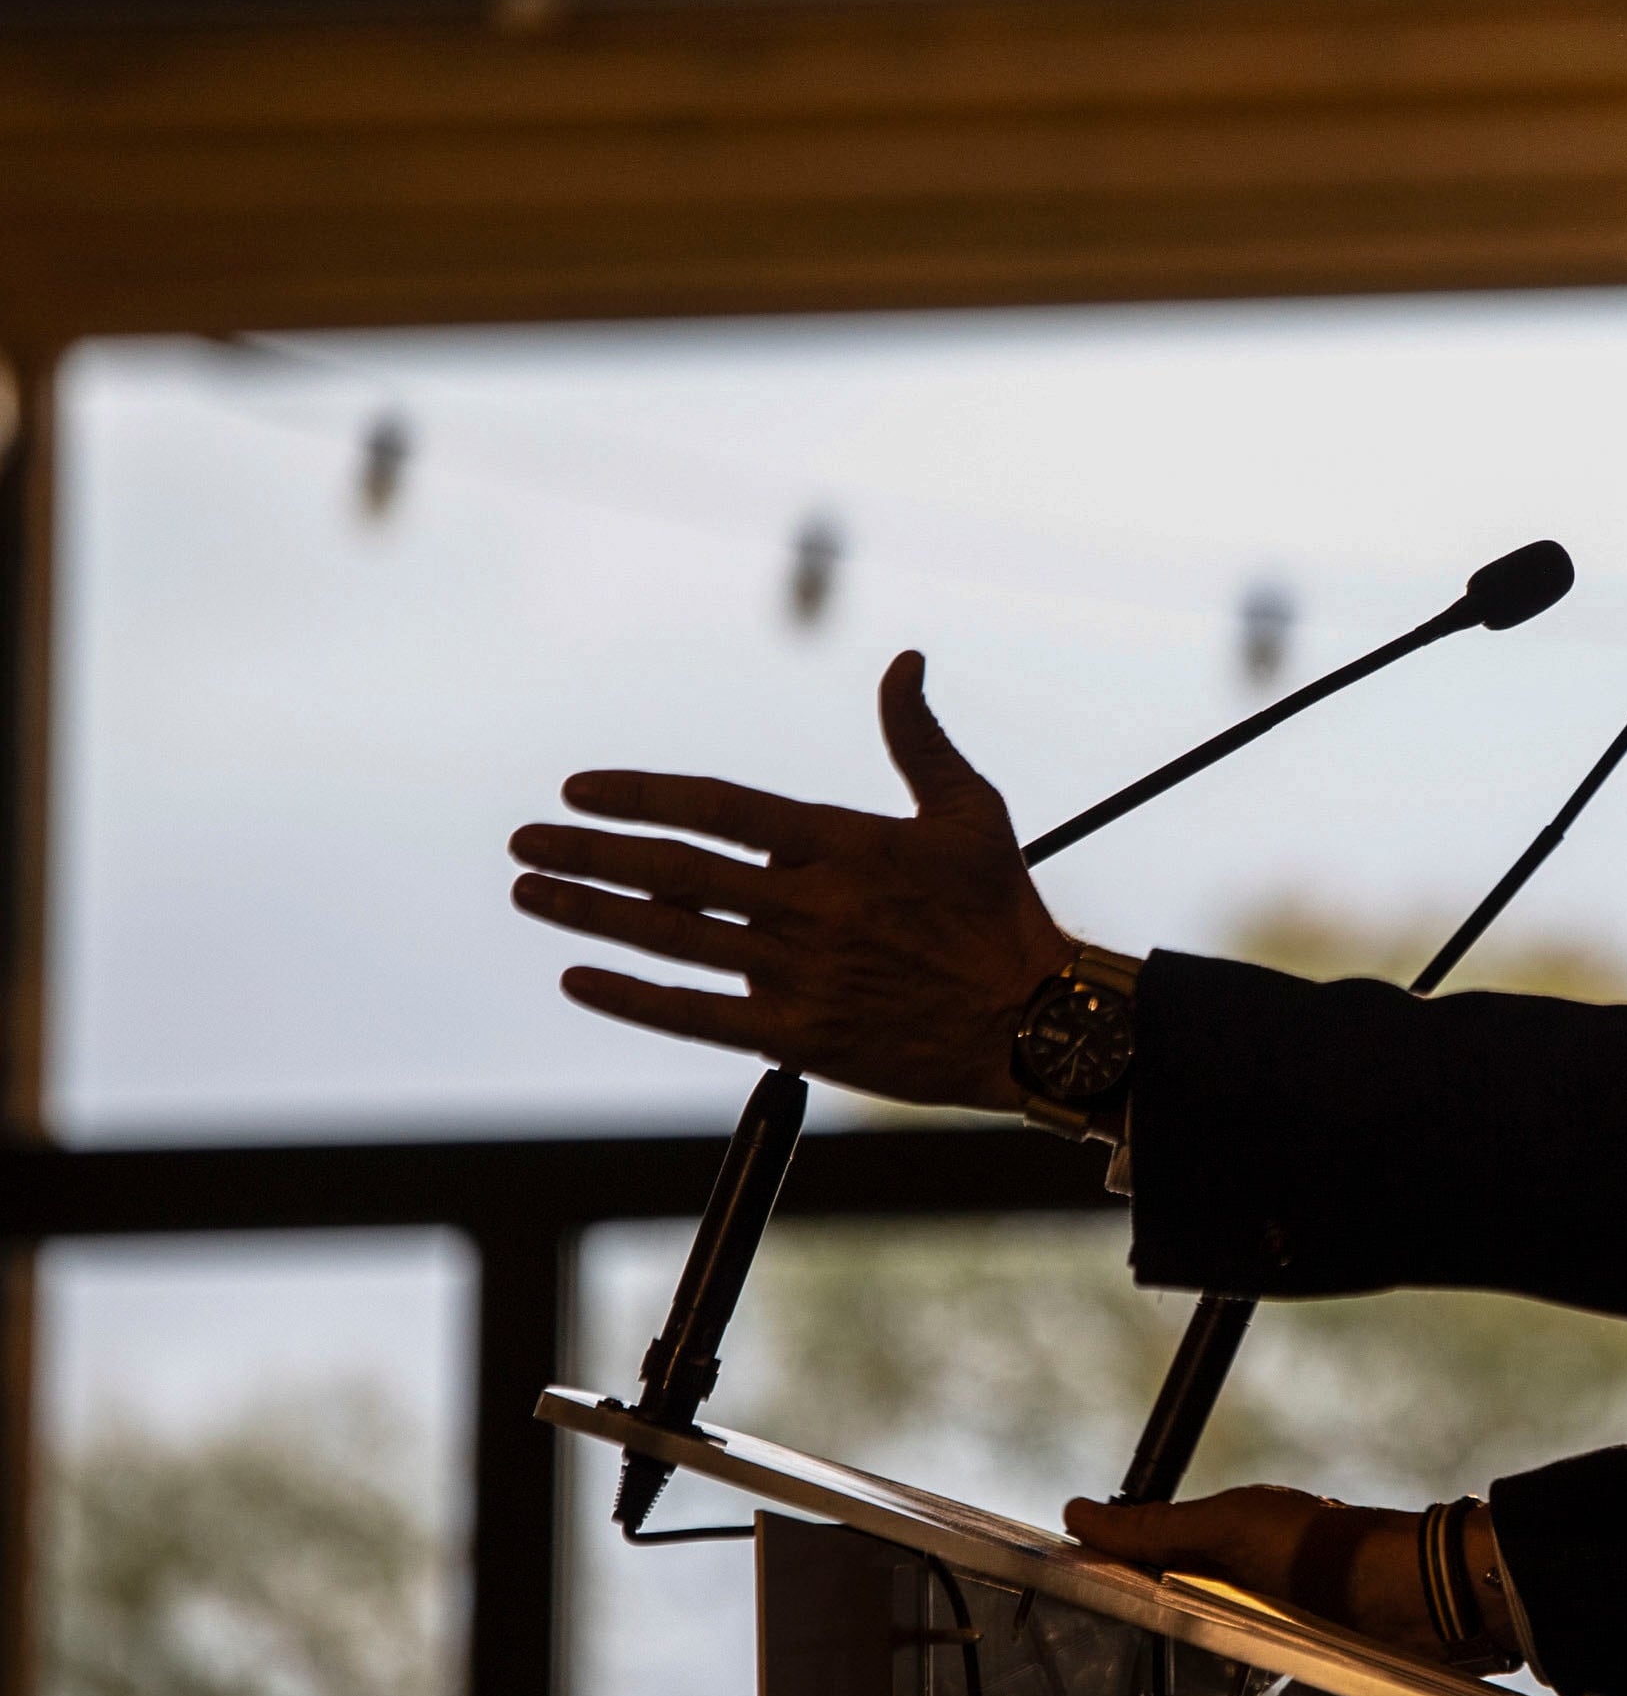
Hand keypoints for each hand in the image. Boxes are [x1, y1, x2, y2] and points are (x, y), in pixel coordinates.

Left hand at [509, 651, 1071, 1109]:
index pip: (717, 807)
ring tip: (530, 893)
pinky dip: (630, 996)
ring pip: (670, 935)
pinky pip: (693, 1015)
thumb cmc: (1001, 910)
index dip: (639, 794)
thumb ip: (918, 737)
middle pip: (672, 870)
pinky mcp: (797, 1036)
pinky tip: (578, 977)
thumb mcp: (969, 810)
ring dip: (589, 912)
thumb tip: (903, 660)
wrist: (1033, 1023)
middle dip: (586, 852)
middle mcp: (809, 903)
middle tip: (523, 841)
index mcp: (842, 842)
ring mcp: (798, 972)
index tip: (579, 790)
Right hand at [1066, 1485, 1522, 1673]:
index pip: (1161, 1556)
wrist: (1430, 1595)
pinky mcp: (1325, 1666)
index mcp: (1237, 1534)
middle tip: (1106, 1688)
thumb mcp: (1233, 1530)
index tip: (1075, 1612)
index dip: (1121, 1580)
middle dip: (1156, 1647)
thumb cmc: (1328, 1551)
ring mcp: (1295, 1624)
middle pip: (1194, 1617)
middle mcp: (1263, 1577)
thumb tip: (1075, 1515)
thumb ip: (1156, 1531)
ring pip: (1235, 1668)